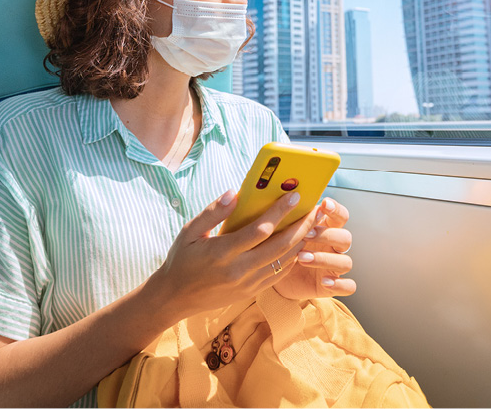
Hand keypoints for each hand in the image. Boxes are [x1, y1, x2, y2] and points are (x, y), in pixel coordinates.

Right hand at [150, 189, 317, 321]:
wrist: (175, 297)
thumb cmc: (181, 259)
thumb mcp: (189, 231)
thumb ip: (213, 212)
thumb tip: (235, 193)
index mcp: (222, 253)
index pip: (259, 230)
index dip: (280, 212)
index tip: (295, 196)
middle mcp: (238, 271)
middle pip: (280, 247)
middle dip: (301, 226)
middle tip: (315, 208)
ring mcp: (247, 284)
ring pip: (284, 262)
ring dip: (302, 241)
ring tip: (314, 223)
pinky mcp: (251, 292)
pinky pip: (279, 274)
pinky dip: (293, 258)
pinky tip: (300, 244)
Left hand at [273, 197, 355, 300]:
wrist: (273, 275)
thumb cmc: (280, 248)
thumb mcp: (283, 231)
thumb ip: (289, 217)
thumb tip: (283, 197)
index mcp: (325, 229)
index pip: (341, 216)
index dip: (336, 210)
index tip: (324, 204)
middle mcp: (333, 247)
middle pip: (345, 238)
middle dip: (326, 235)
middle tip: (305, 235)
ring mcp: (334, 267)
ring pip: (346, 262)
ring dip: (325, 259)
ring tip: (302, 258)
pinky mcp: (333, 285)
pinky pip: (348, 286)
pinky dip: (339, 284)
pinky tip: (324, 281)